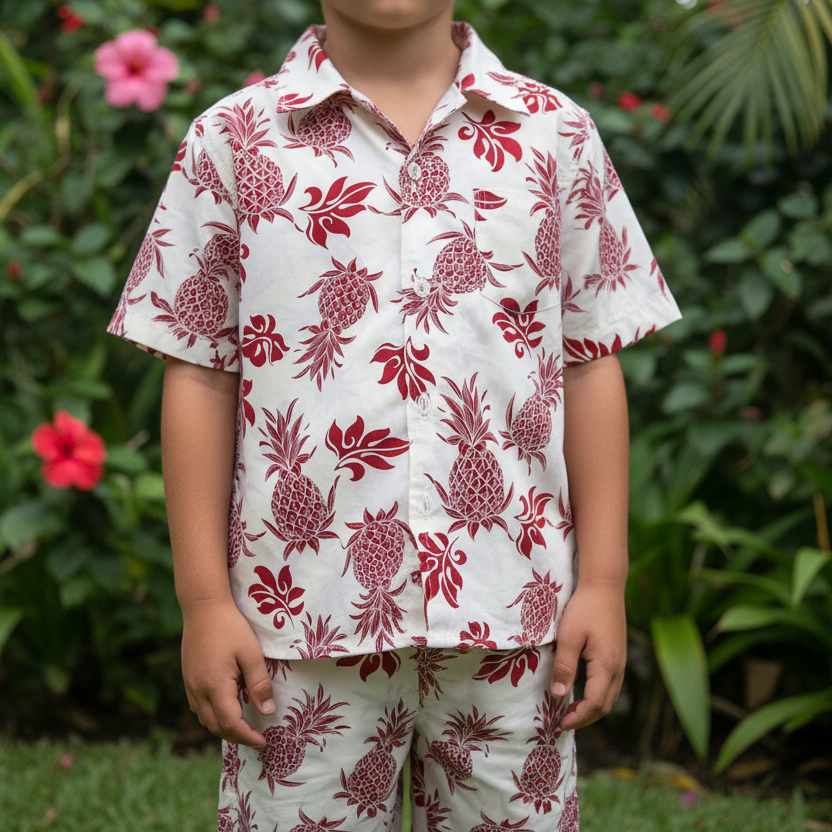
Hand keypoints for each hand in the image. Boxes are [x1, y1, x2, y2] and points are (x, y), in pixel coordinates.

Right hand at [181, 599, 274, 746]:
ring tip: (244, 725)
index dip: (247, 736)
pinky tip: (227, 707)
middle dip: (236, 736)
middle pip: (215, 727)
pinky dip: (213, 715)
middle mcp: (198, 690)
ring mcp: (190, 685)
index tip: (263, 741)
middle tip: (256, 737)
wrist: (203, 607)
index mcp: (215, 686)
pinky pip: (198, 707)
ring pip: (204, 719)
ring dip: (223, 727)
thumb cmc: (230, 627)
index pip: (230, 724)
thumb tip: (267, 712)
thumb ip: (259, 683)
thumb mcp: (250, 653)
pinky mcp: (188, 678)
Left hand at [550, 583, 626, 729]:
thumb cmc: (585, 608)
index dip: (577, 717)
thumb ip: (564, 667)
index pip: (594, 704)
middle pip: (604, 705)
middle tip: (562, 722)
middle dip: (584, 718)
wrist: (604, 586)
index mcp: (607, 666)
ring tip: (570, 711)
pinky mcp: (617, 655)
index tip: (559, 723)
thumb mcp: (569, 636)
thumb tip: (559, 696)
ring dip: (591, 708)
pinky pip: (610, 685)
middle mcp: (618, 668)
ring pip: (609, 696)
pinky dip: (597, 695)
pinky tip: (581, 691)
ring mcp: (620, 662)